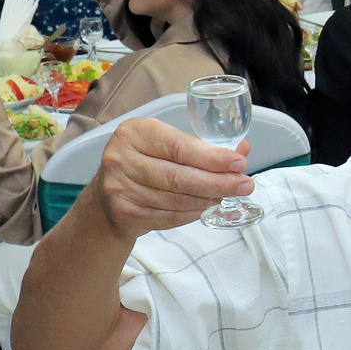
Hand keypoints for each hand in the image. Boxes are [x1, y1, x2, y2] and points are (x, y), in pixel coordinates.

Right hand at [87, 117, 252, 239]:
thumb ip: (200, 147)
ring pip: (177, 199)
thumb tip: (242, 150)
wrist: (105, 200)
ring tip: (226, 196)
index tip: (240, 163)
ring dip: (208, 200)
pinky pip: (169, 217)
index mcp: (134, 132)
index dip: (213, 158)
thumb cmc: (142, 165)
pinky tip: (206, 207)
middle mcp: (122, 158)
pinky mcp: (125, 213)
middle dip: (219, 182)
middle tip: (245, 185)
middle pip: (181, 176)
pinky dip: (193, 214)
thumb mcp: (163, 145)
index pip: (180, 147)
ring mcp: (120, 188)